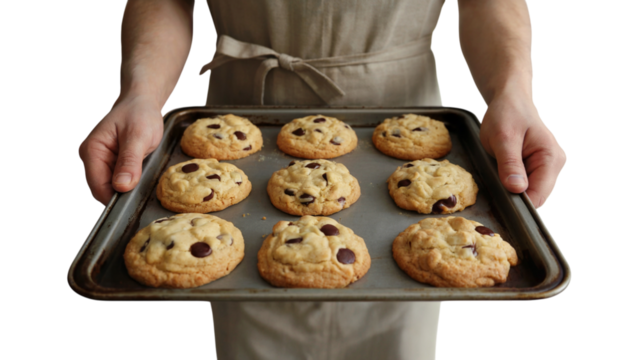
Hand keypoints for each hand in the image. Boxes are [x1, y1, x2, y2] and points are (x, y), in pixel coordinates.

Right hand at [78, 95, 163, 204]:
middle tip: (142, 184)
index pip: (98, 186)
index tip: (134, 197)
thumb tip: (121, 186)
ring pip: (110, 185)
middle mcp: (92, 157)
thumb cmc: (140, 114)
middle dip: (122, 192)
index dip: (116, 196)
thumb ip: (130, 161)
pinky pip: (117, 179)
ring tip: (142, 171)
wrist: (143, 101)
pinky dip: (129, 179)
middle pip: (102, 188)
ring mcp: (99, 160)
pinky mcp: (109, 161)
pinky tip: (139, 169)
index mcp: (93, 150)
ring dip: (127, 185)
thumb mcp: (139, 137)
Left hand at [479, 93, 566, 208]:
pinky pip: (527, 183)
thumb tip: (517, 188)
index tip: (500, 201)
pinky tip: (504, 171)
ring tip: (500, 170)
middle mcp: (555, 165)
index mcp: (551, 158)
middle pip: (536, 196)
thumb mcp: (503, 137)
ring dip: (513, 188)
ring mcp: (548, 166)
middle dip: (515, 195)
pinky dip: (514, 181)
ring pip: (530, 191)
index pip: (539, 195)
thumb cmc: (507, 113)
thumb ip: (510, 163)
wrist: (510, 98)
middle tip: (496, 181)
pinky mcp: (539, 166)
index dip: (519, 203)